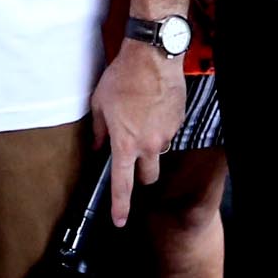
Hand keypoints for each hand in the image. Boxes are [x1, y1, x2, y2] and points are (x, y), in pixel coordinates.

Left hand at [87, 43, 181, 225]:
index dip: (120, 206)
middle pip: (149, 177)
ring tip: (140, 121)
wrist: (152, 57)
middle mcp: (148, 144)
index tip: (119, 220)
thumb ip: (99, 131)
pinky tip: (151, 109)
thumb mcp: (100, 104)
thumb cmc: (122, 77)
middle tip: (132, 159)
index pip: (122, 184)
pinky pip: (168, 134)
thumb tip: (99, 147)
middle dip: (141, 175)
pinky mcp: (178, 122)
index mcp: (125, 143)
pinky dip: (159, 128)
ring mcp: (166, 135)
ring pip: (159, 154)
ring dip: (151, 148)